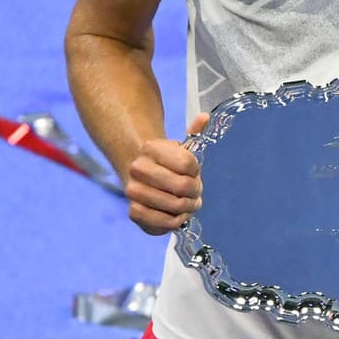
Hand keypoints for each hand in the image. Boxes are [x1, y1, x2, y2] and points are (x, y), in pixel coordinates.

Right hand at [124, 112, 207, 235]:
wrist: (143, 181)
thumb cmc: (169, 166)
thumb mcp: (182, 148)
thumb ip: (195, 133)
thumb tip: (205, 117)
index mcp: (151, 148)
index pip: (188, 164)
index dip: (196, 171)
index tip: (194, 172)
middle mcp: (138, 168)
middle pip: (183, 186)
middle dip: (195, 191)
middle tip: (195, 192)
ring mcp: (133, 191)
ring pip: (175, 205)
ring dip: (188, 207)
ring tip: (187, 203)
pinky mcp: (133, 212)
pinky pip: (164, 222)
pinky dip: (176, 221)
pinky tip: (177, 215)